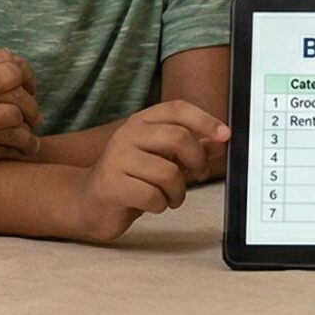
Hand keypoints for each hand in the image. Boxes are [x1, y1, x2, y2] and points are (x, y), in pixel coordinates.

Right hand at [75, 101, 231, 241]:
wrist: (88, 202)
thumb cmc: (131, 179)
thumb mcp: (163, 159)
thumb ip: (191, 148)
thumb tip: (221, 140)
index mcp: (141, 122)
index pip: (178, 109)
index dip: (205, 120)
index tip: (225, 135)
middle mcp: (127, 134)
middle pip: (179, 138)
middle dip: (197, 161)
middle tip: (199, 175)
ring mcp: (116, 158)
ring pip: (169, 172)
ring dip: (178, 192)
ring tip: (170, 197)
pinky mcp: (111, 185)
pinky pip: (153, 196)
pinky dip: (161, 205)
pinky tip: (152, 204)